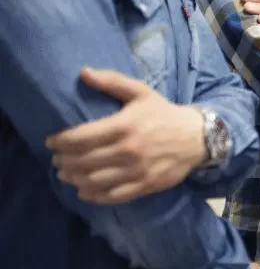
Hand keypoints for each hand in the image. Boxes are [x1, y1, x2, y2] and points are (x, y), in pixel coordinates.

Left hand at [46, 68, 207, 204]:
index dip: (60, 141)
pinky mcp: (146, 185)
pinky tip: (84, 191)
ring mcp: (137, 170)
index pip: (80, 137)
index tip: (52, 142)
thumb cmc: (165, 113)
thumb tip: (83, 72)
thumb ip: (112, 82)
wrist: (199, 137)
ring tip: (66, 174)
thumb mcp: (141, 92)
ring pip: (94, 180)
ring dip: (74, 178)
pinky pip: (113, 196)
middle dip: (63, 161)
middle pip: (83, 161)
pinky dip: (93, 195)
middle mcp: (128, 150)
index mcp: (124, 126)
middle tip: (57, 159)